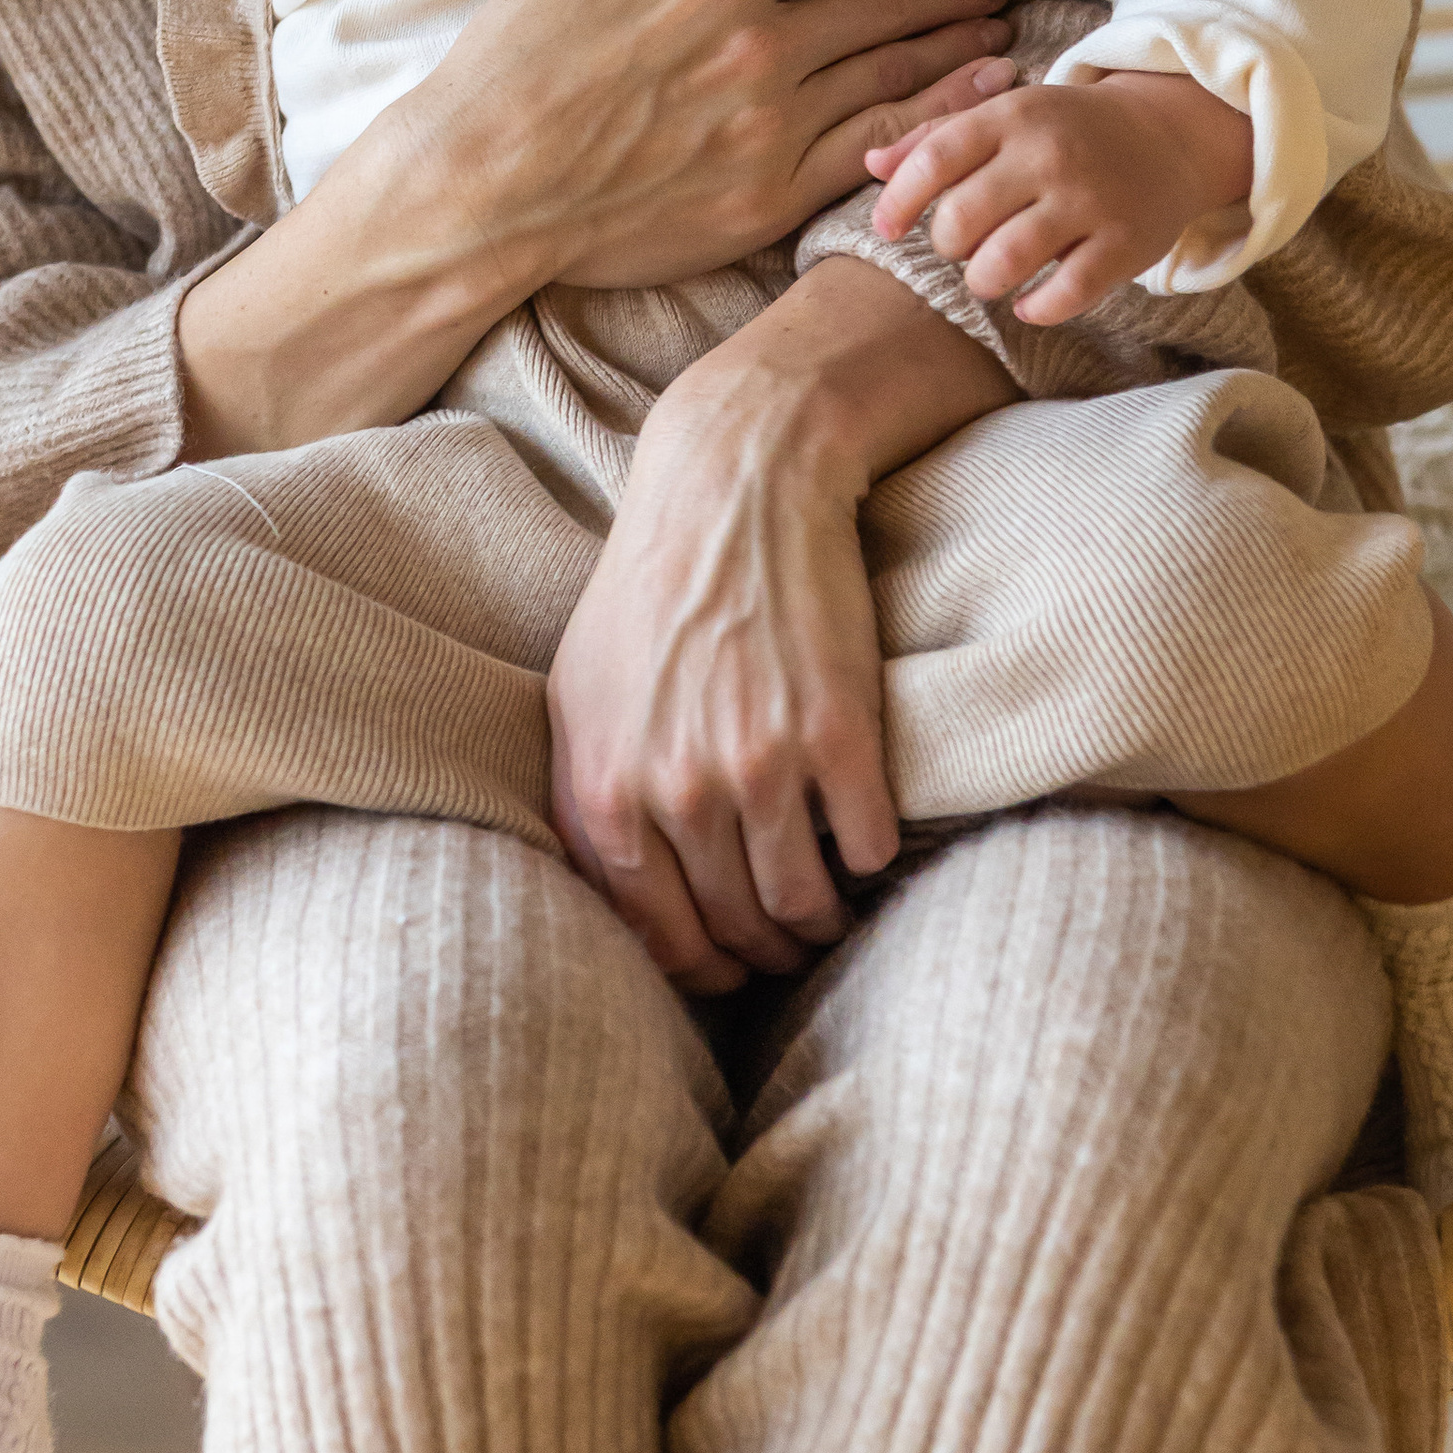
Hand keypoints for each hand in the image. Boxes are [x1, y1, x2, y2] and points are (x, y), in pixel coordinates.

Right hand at [415, 0, 1019, 299]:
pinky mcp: (772, 195)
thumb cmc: (519, 55)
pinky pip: (880, 148)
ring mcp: (774, 125)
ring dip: (959, 40)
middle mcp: (763, 44)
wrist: (483, 187)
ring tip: (999, 21)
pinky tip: (975, 94)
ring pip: (899, 70)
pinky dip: (939, 115)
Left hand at [546, 254, 1012, 988]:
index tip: (727, 964)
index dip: (699, 965)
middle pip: (734, 929)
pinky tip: (868, 846)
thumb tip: (613, 884)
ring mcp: (758, 769)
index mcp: (604, 789)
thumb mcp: (580, 690)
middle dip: (766, 949)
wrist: (737, 487)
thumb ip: (589, 792)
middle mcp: (674, 791)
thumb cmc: (653, 586)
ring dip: (823, 920)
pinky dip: (871, 861)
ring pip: (802, 904)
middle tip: (791, 939)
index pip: (654, 933)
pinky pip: (865, 850)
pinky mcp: (838, 741)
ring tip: (833, 907)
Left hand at [866, 65, 1253, 322]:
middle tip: (960, 246)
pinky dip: (1038, 309)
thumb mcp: (1003, 116)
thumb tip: (870, 162)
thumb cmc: (1066, 129)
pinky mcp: (1125, 242)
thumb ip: (935, 138)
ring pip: (1006, 261)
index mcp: (1011, 117)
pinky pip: (1066, 293)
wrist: (1168, 133)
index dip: (898, 201)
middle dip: (947, 244)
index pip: (934, 160)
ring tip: (988, 277)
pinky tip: (1030, 304)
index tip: (884, 230)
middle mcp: (1048, 155)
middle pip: (962, 217)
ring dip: (982, 281)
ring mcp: (1089, 199)